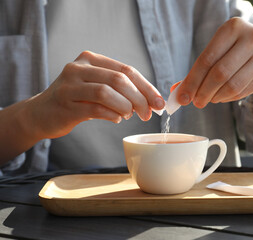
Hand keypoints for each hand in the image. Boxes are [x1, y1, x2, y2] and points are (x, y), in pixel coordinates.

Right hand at [27, 51, 164, 138]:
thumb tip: (152, 101)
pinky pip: (96, 109)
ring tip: (129, 115)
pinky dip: (112, 115)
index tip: (159, 103)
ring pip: (107, 93)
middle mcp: (78, 68)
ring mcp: (69, 86)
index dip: (147, 87)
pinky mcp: (65, 105)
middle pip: (119, 80)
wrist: (42, 113)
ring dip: (126, 107)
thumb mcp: (97, 86)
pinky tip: (116, 118)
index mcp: (90, 59)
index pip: (126, 70)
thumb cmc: (77, 100)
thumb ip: (121, 89)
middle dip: (140, 99)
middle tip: (148, 114)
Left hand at [175, 17, 252, 107]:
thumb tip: (177, 92)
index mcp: (233, 27)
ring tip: (208, 99)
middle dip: (203, 92)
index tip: (182, 97)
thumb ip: (198, 70)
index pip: (206, 59)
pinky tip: (221, 97)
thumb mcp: (218, 52)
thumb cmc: (235, 54)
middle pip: (219, 73)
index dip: (192, 80)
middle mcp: (252, 38)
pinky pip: (242, 92)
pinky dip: (228, 98)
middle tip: (195, 103)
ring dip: (215, 97)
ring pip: (232, 85)